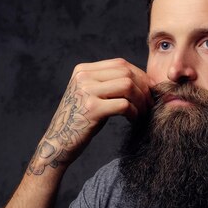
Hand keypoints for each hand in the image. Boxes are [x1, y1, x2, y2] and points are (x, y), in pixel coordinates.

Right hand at [27, 58, 152, 174]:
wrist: (58, 144)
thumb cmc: (81, 121)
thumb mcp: (91, 95)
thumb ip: (108, 83)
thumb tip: (143, 79)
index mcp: (83, 70)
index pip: (121, 64)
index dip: (140, 76)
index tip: (148, 91)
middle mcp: (83, 77)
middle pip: (127, 72)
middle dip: (143, 88)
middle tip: (149, 104)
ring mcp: (86, 91)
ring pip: (128, 86)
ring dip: (141, 100)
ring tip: (142, 112)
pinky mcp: (92, 109)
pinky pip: (124, 105)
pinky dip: (135, 112)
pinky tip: (133, 120)